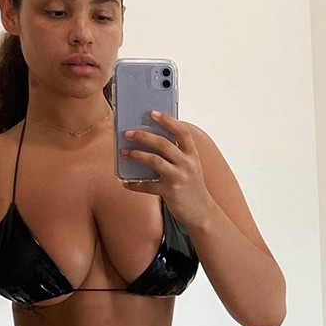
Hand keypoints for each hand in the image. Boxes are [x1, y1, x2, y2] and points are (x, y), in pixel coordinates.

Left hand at [119, 111, 211, 228]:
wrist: (201, 212)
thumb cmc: (191, 186)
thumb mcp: (190, 167)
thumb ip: (176, 155)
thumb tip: (149, 142)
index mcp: (192, 155)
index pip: (182, 131)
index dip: (167, 120)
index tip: (152, 113)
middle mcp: (187, 164)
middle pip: (163, 144)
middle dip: (143, 136)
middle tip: (128, 133)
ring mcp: (179, 177)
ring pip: (154, 160)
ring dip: (136, 155)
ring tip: (124, 153)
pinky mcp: (170, 192)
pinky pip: (147, 185)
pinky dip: (134, 184)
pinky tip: (125, 182)